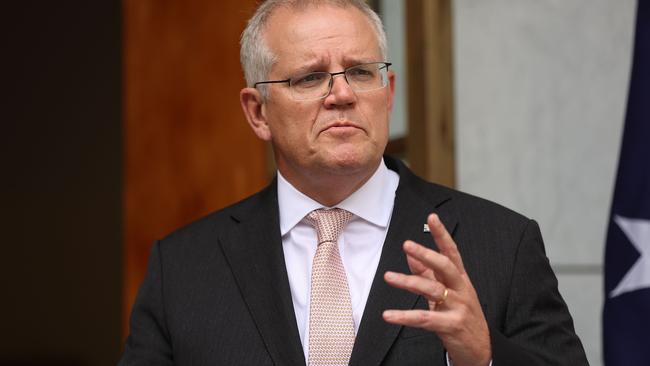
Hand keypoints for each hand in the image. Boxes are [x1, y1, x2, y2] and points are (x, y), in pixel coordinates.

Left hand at [382, 213, 490, 365]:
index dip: (442, 234)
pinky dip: (405, 316)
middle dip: (426, 253)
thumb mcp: (449, 293)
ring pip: (432, 290)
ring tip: (388, 277)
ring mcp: (458, 307)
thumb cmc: (463, 317)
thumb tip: (412, 256)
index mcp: (461, 279)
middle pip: (445, 266)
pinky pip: (424, 319)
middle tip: (407, 244)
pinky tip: (389, 315)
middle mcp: (461, 290)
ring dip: (408, 282)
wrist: (483, 350)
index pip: (452, 252)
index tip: (432, 217)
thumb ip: (429, 274)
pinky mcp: (451, 326)